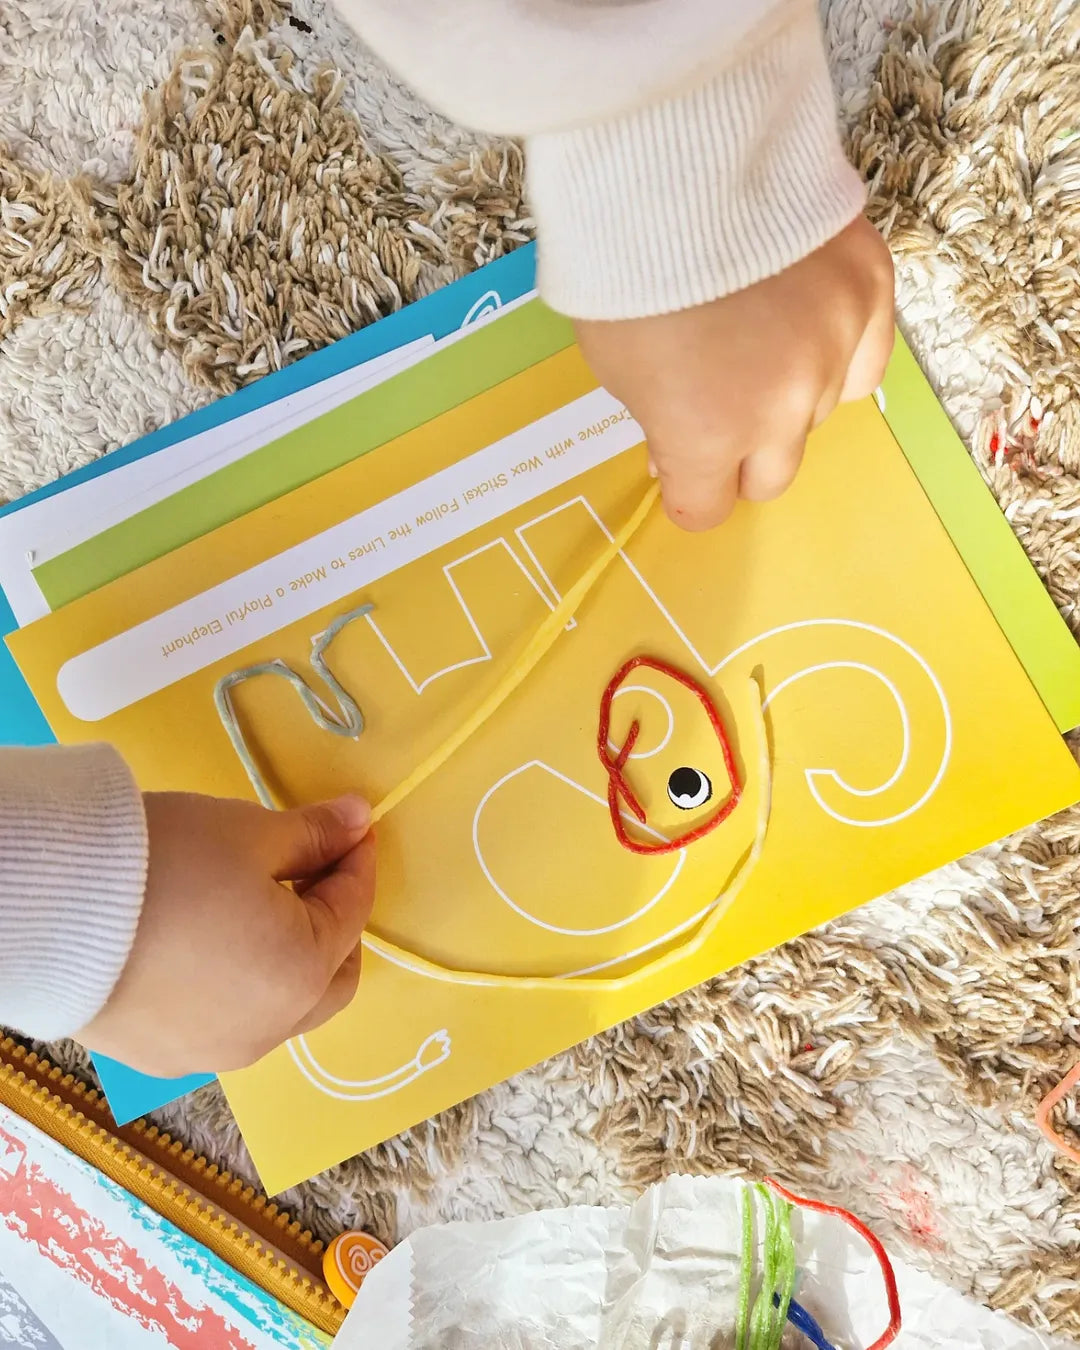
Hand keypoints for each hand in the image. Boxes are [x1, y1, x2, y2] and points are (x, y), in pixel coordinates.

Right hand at [80, 793, 375, 1077]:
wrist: (51, 911)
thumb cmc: (169, 863)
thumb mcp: (250, 834)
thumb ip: (314, 833)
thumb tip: (360, 820)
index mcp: (303, 975)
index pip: (352, 911)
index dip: (356, 861)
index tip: (353, 826)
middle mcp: (269, 1031)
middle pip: (331, 978)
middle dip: (335, 923)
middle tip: (315, 872)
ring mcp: (214, 1053)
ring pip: (279, 1008)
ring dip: (287, 959)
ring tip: (258, 903)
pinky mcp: (163, 1058)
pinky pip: (226, 1022)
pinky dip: (239, 985)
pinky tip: (210, 943)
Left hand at [575, 216, 894, 530]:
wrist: (673, 156)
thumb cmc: (622, 268)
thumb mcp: (614, 367)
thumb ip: (660, 423)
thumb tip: (680, 450)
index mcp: (707, 434)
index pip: (707, 508)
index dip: (688, 491)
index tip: (679, 471)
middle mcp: (783, 407)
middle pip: (771, 474)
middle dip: (739, 454)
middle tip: (718, 406)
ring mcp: (834, 347)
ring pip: (820, 414)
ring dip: (788, 396)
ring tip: (756, 340)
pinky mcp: (870, 289)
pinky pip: (864, 358)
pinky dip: (836, 353)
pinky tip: (806, 327)